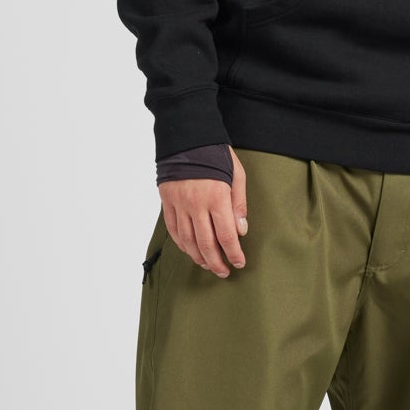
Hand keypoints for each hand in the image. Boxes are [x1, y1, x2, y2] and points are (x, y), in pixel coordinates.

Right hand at [161, 146, 249, 276]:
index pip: (226, 235)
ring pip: (188, 240)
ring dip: (198, 256)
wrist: (186, 137)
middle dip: (216, 261)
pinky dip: (182, 244)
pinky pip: (173, 229)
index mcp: (216, 197)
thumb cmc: (215, 154)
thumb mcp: (236, 174)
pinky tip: (190, 251)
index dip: (233, 253)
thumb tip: (241, 230)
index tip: (239, 263)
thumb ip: (239, 203)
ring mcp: (179, 204)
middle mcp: (196, 204)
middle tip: (224, 271)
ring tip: (208, 265)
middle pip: (206, 243)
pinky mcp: (167, 201)